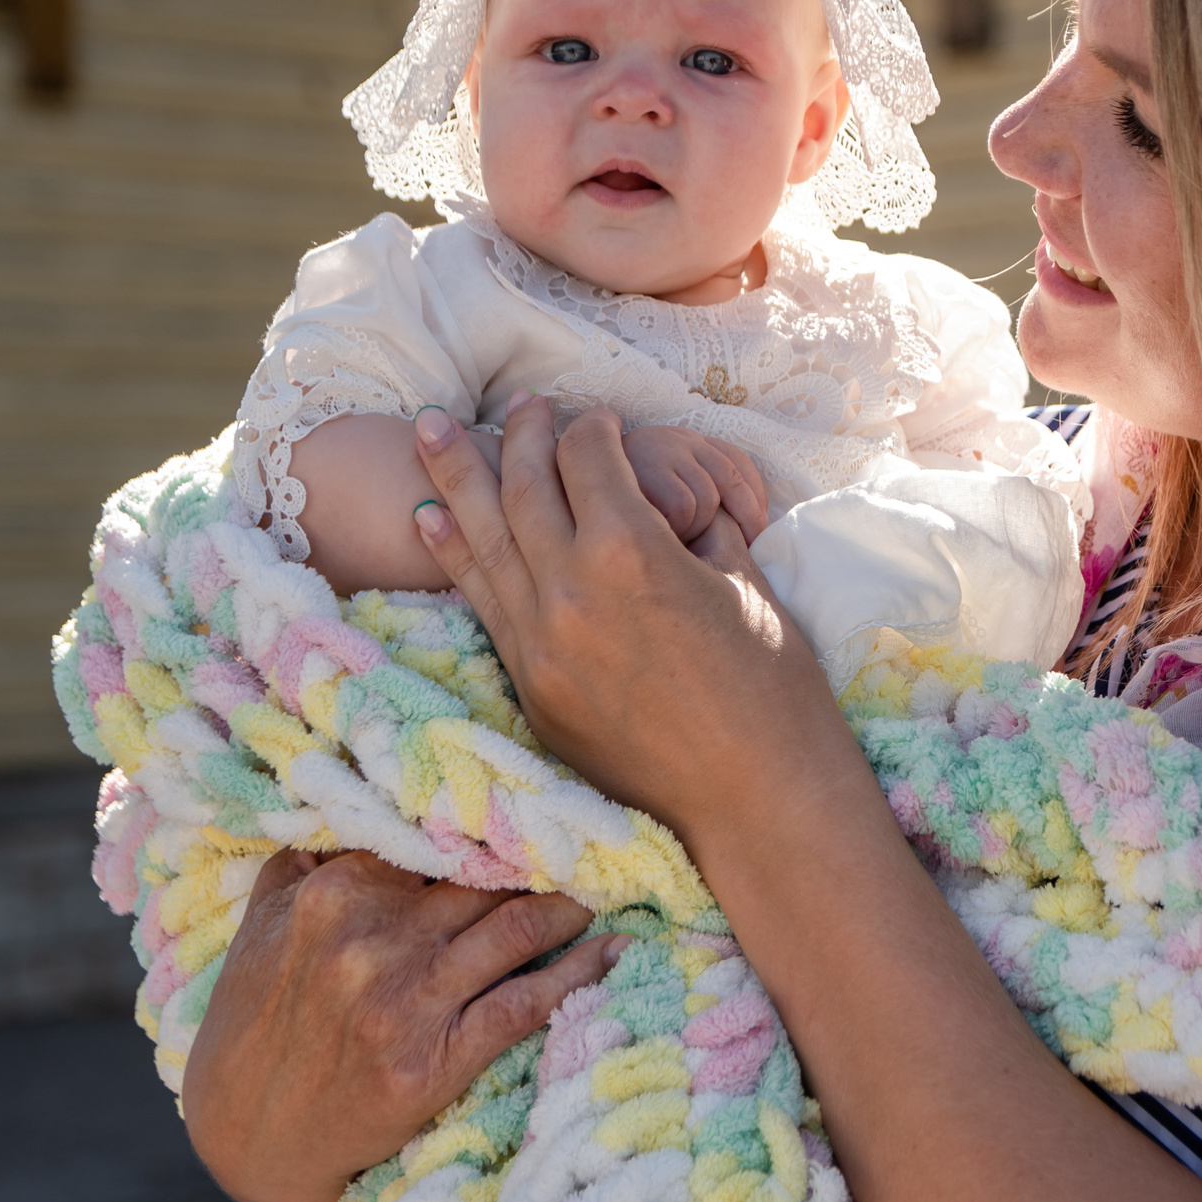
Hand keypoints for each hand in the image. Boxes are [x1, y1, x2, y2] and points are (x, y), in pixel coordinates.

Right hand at [180, 848, 623, 1201]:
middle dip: (543, 857)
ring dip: (572, 904)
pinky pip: (525, 1004)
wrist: (251, 1141)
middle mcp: (373, 940)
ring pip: (518, 927)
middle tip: (592, 840)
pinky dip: (577, 972)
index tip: (534, 808)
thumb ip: (308, 862)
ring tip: (605, 887)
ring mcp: (406, 1002)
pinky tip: (612, 953)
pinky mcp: (435, 1062)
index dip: (491, 825)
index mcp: (334, 894)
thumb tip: (362, 802)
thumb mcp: (261, 927)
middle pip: (486, 877)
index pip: (436, 836)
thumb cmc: (257, 1025)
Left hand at [407, 397, 858, 836]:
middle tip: (518, 403)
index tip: (601, 421)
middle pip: (524, 486)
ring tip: (428, 428)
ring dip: (455, 477)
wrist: (755, 798)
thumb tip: (671, 504)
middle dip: (520, 434)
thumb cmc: (773, 689)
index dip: (594, 427)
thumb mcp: (746, 585)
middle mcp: (570, 588)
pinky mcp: (531, 689)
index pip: (588, 459)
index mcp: (632, 550)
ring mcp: (540, 643)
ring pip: (484, 539)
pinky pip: (482, 604)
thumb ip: (699, 533)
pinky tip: (431, 520)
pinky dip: (453, 556)